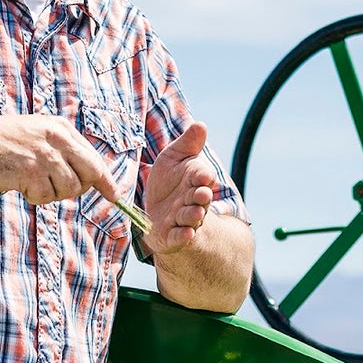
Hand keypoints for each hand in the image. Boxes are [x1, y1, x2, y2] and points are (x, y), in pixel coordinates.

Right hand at [0, 113, 120, 207]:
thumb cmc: (3, 141)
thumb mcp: (38, 134)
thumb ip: (63, 150)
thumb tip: (91, 177)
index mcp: (61, 128)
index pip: (95, 158)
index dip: (106, 180)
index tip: (114, 195)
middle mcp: (57, 139)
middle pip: (90, 174)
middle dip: (81, 188)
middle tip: (59, 188)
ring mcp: (44, 156)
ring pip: (69, 189)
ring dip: (53, 193)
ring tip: (32, 181)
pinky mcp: (30, 172)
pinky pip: (46, 197)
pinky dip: (35, 196)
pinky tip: (20, 184)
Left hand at [144, 122, 216, 254]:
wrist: (159, 211)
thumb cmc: (169, 181)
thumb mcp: (174, 158)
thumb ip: (187, 144)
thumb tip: (200, 124)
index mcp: (195, 180)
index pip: (203, 176)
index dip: (204, 176)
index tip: (204, 175)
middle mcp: (193, 200)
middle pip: (200, 199)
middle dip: (201, 197)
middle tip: (201, 194)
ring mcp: (184, 219)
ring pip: (192, 217)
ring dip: (193, 215)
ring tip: (193, 213)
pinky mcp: (174, 236)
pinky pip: (181, 237)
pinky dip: (184, 236)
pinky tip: (186, 234)